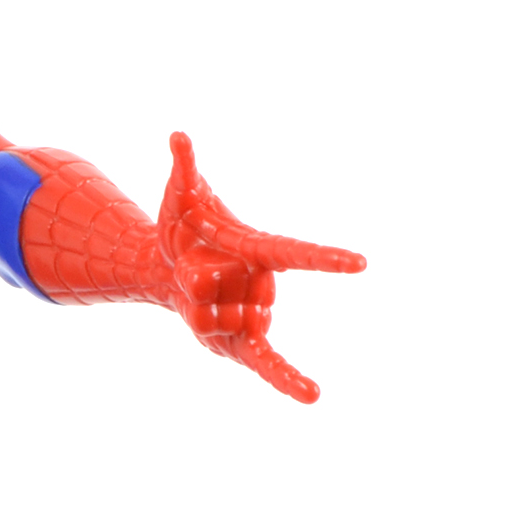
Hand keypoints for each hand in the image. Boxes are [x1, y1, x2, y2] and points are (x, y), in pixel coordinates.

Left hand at [158, 132, 364, 402]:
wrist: (168, 264)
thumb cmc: (183, 224)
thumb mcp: (179, 195)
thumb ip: (184, 167)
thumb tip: (177, 134)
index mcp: (259, 249)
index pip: (295, 254)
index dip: (325, 260)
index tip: (360, 263)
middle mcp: (263, 284)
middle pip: (233, 292)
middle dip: (199, 281)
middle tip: (187, 265)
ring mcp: (253, 314)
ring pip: (223, 320)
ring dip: (196, 307)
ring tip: (190, 287)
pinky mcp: (239, 343)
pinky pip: (265, 364)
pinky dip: (285, 379)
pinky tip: (312, 395)